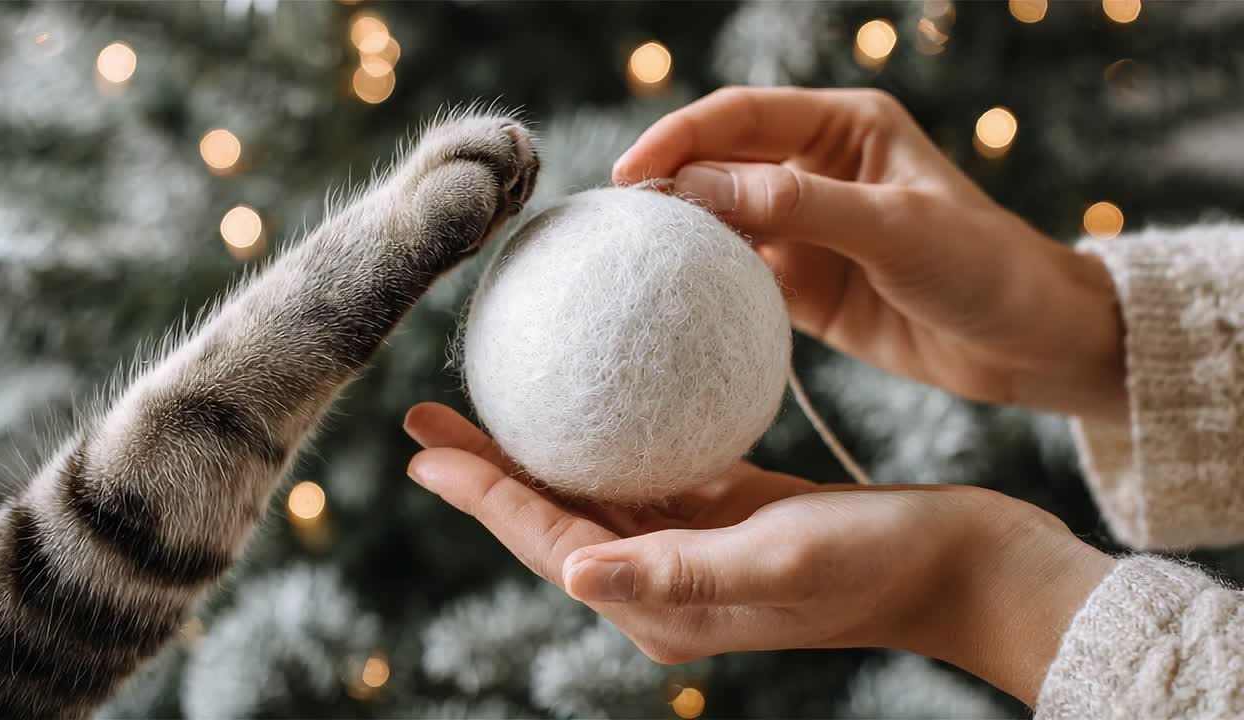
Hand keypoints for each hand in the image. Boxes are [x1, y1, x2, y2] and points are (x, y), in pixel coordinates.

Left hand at [403, 402, 1114, 706]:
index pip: (548, 543)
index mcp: (662, 603)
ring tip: (488, 399)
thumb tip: (572, 574)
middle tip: (430, 414)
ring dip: (537, 452)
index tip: (424, 446)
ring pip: (591, 496)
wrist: (960, 566)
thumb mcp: (778, 562)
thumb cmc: (879, 566)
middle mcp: (662, 582)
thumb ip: (676, 571)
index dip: (482, 496)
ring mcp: (691, 549)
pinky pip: (647, 474)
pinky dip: (608, 440)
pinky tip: (590, 400)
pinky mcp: (725, 515)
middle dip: (488, 471)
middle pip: (552, 520)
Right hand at [614, 87, 1126, 422]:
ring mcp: (808, 229)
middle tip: (615, 226)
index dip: (680, 138)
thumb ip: (801, 205)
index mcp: (846, 127)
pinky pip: (740, 278)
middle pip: (721, 167)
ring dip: (682, 240)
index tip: (630, 174)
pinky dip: (707, 287)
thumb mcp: (896, 227)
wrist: (1028, 344)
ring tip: (629, 266)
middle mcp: (818, 169)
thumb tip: (700, 189)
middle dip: (669, 189)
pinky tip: (675, 303)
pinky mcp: (804, 285)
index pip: (742, 117)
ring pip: (723, 223)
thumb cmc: (983, 266)